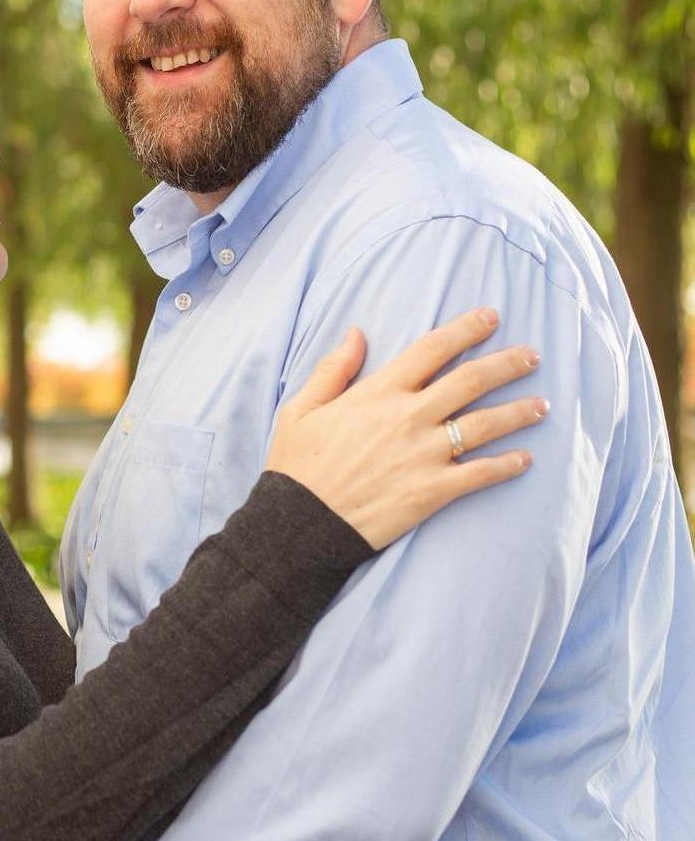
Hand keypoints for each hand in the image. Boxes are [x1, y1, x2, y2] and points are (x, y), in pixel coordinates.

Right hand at [265, 307, 546, 548]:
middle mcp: (407, 417)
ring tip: (542, 404)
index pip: (431, 349)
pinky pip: (480, 475)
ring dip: (518, 412)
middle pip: (470, 381)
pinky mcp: (432, 491)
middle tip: (532, 356)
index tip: (490, 316)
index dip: (465, 329)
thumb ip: (334, 368)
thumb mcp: (302, 408)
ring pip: (484, 425)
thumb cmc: (298, 464)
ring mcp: (423, 455)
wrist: (300, 523)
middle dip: (507, 364)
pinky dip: (507, 466)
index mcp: (378, 392)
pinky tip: (526, 459)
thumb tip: (356, 332)